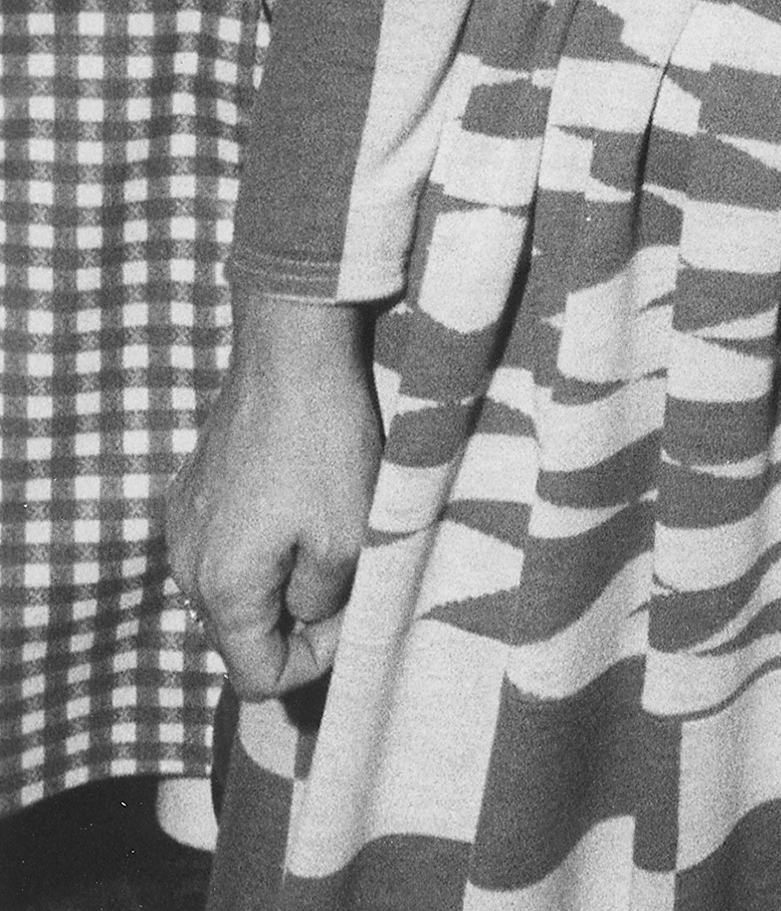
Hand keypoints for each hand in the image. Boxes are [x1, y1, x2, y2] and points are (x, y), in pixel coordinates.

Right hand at [164, 292, 382, 700]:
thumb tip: (309, 619)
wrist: (291, 351)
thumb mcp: (347, 539)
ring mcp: (183, 525)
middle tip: (349, 572)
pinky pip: (228, 545)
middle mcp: (187, 566)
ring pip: (238, 588)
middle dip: (299, 618)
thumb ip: (324, 604)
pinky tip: (300, 498)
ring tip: (330, 529)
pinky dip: (265, 541)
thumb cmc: (324, 445)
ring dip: (284, 575)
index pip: (257, 677)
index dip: (312, 662)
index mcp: (221, 589)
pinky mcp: (192, 490)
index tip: (350, 615)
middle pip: (244, 634)